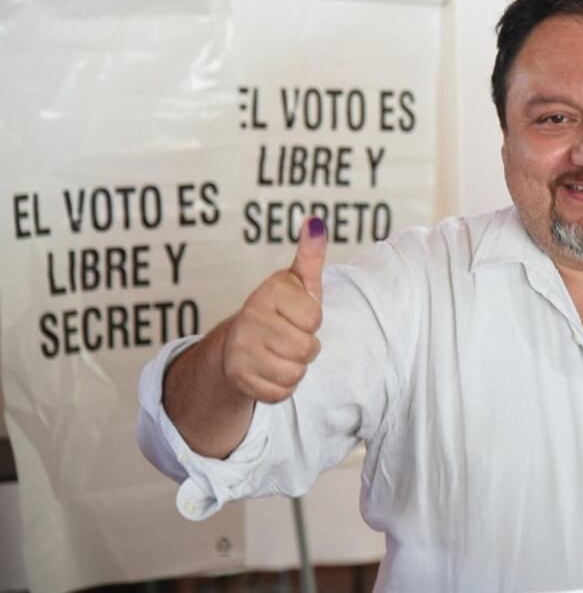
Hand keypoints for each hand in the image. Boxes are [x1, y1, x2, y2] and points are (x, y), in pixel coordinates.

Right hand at [222, 217, 326, 402]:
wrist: (236, 346)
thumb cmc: (278, 311)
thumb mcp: (296, 283)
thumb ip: (310, 255)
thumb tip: (316, 221)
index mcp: (268, 293)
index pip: (315, 318)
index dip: (311, 321)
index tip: (294, 314)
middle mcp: (250, 319)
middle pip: (308, 349)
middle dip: (305, 346)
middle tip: (286, 336)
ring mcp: (242, 350)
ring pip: (296, 372)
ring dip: (295, 367)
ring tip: (277, 352)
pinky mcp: (240, 379)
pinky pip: (282, 392)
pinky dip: (281, 386)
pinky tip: (267, 370)